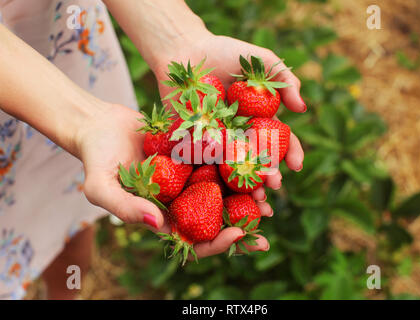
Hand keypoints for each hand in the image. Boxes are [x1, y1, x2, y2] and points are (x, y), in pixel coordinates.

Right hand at [77, 103, 271, 257]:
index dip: (217, 243)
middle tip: (268, 215)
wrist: (100, 124)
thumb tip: (156, 224)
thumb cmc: (96, 159)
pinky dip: (237, 160)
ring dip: (248, 190)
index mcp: (163, 217)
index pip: (194, 241)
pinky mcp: (194, 152)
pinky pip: (219, 159)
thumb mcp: (101, 187)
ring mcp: (189, 177)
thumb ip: (124, 208)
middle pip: (217, 218)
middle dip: (245, 220)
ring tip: (271, 186)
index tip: (238, 234)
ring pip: (224, 189)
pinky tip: (256, 156)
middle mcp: (181, 201)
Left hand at [151, 34, 305, 256]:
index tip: (297, 165)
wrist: (185, 49)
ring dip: (246, 185)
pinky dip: (214, 179)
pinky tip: (223, 191)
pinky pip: (205, 164)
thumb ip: (285, 80)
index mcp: (258, 120)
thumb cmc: (225, 53)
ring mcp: (217, 141)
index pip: (279, 141)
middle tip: (275, 186)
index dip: (290, 153)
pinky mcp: (192, 143)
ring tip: (255, 197)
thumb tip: (303, 108)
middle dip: (269, 175)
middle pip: (258, 160)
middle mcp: (239, 134)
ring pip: (234, 169)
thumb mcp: (261, 61)